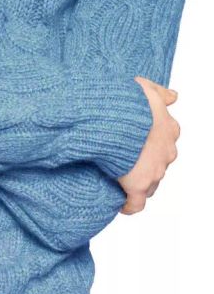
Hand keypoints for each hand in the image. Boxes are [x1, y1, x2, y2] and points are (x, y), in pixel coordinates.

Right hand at [117, 76, 180, 214]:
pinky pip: (136, 203)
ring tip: (121, 179)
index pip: (166, 140)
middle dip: (146, 163)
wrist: (119, 117)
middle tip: (127, 160)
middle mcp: (166, 151)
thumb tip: (174, 97)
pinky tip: (121, 204)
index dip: (153, 144)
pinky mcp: (139, 185)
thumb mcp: (147, 89)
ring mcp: (155, 171)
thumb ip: (161, 93)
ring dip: (139, 182)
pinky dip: (129, 205)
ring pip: (150, 182)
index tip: (140, 144)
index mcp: (168, 129)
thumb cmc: (130, 101)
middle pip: (159, 163)